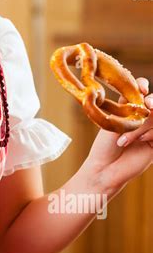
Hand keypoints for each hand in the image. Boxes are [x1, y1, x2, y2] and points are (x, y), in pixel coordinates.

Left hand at [84, 77, 152, 194]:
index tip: (141, 89)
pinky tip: (139, 141)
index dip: (143, 85)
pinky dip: (151, 133)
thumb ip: (129, 106)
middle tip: (148, 105)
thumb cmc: (105, 145)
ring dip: (144, 126)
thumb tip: (143, 94)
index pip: (141, 89)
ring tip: (125, 139)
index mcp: (130, 108)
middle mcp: (143, 117)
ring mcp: (152, 130)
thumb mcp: (115, 121)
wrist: (105, 167)